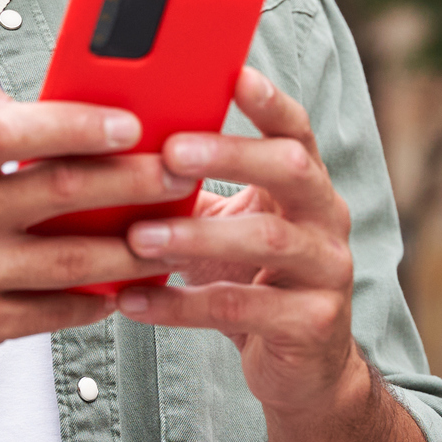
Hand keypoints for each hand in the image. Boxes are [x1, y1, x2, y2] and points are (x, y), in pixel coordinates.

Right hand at [0, 77, 185, 388]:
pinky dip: (98, 300)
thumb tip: (28, 94)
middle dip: (131, 181)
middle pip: (56, 192)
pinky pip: (54, 312)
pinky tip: (127, 286)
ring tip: (171, 235)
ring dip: (131, 249)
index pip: (10, 130)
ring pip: (69, 259)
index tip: (128, 122)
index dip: (77, 124)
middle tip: (176, 172)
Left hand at [115, 67, 363, 416]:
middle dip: (230, 155)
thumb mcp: (228, 226)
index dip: (269, 101)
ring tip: (140, 237)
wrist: (303, 368)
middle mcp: (327, 219)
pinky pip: (241, 307)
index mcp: (306, 186)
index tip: (235, 74)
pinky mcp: (312, 323)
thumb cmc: (251, 281)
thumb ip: (193, 188)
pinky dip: (181, 305)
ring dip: (197, 236)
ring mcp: (327, 271)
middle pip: (290, 170)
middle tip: (170, 153)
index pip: (296, 130)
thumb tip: (114, 147)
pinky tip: (136, 301)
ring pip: (267, 240)